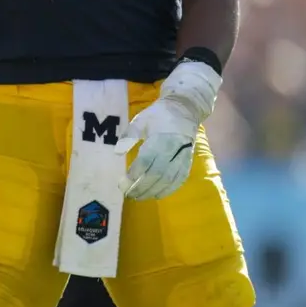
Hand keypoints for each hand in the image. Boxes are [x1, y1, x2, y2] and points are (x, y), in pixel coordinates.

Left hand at [123, 58, 223, 199]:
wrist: (185, 109)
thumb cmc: (159, 115)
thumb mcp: (141, 120)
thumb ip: (129, 136)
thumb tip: (117, 153)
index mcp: (160, 138)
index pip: (146, 160)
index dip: (134, 173)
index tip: (122, 182)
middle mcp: (173, 149)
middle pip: (157, 173)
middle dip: (141, 186)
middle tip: (128, 194)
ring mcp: (183, 156)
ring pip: (169, 179)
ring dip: (153, 191)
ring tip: (139, 197)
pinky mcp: (188, 161)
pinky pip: (180, 179)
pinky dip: (169, 189)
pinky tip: (157, 195)